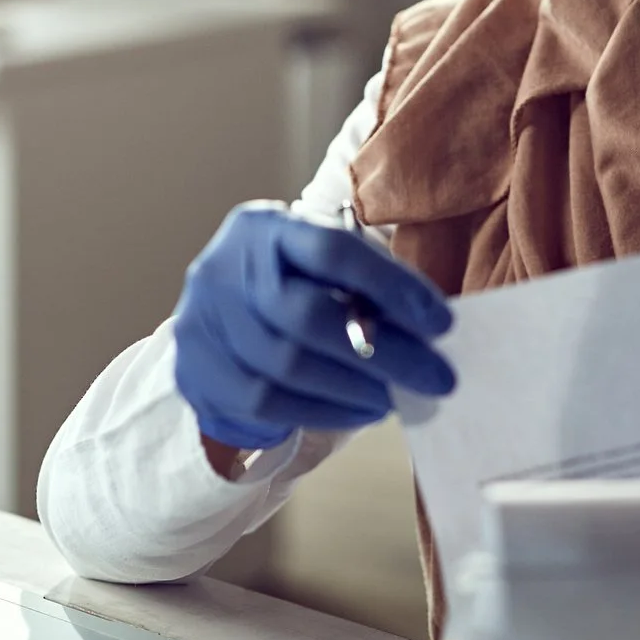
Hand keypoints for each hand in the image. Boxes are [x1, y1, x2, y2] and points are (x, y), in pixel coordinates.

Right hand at [171, 204, 456, 452]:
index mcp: (263, 227)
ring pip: (287, 366)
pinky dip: (326, 411)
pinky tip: (362, 410)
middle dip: (385, 353)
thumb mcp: (319, 266)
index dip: (391, 287)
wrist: (216, 315)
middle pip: (307, 316)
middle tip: (438, 378)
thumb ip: (363, 287)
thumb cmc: (290, 284)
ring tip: (399, 396)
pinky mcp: (197, 370)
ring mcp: (203, 320)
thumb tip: (428, 335)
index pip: (331, 250)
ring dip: (357, 388)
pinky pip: (268, 402)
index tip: (442, 323)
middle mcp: (225, 268)